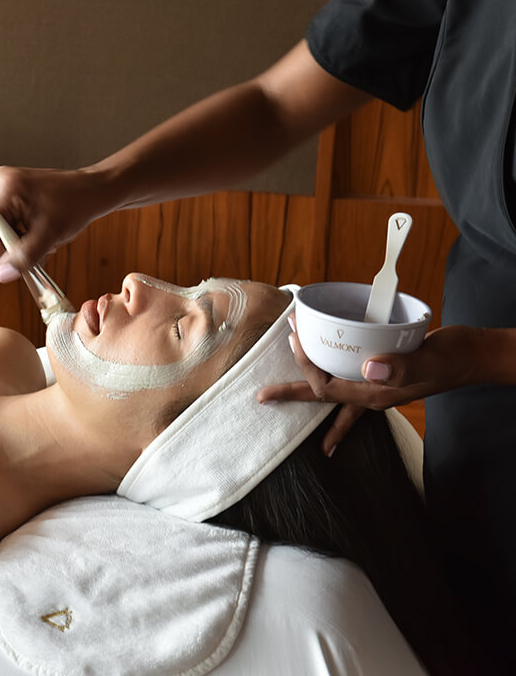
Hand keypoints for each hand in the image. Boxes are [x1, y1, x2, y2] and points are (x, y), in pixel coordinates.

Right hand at [0, 166, 107, 281]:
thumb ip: (24, 256)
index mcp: (6, 188)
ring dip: (11, 237)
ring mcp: (4, 184)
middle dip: (4, 241)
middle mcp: (0, 181)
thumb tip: (1, 275)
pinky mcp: (10, 190)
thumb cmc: (75, 206)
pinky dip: (16, 229)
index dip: (0, 250)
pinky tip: (37, 230)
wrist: (93, 190)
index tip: (21, 258)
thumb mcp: (49, 236)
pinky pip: (1, 216)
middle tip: (28, 246)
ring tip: (38, 237)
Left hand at [257, 320, 482, 452]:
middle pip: (322, 397)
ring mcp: (377, 388)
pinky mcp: (383, 376)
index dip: (306, 365)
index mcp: (376, 395)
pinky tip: (327, 381)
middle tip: (262, 396)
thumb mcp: (429, 359)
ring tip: (283, 392)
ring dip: (309, 387)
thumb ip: (402, 366)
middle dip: (292, 394)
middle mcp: (372, 395)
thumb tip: (368, 369)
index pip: (327, 386)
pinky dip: (335, 381)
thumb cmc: (453, 357)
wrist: (474, 357)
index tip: (294, 338)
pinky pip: (352, 383)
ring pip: (334, 394)